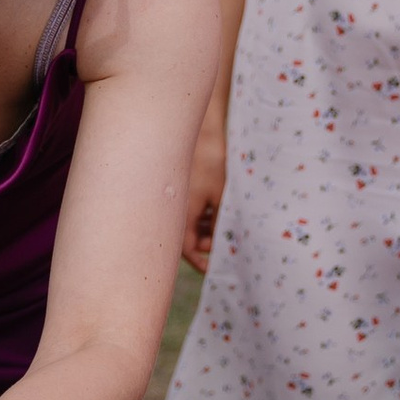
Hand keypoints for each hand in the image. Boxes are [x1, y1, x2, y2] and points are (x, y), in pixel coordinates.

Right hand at [181, 126, 225, 272]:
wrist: (201, 133)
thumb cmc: (211, 164)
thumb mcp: (221, 198)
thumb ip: (221, 223)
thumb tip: (224, 244)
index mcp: (182, 216)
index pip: (187, 250)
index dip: (200, 261)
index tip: (214, 267)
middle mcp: (174, 210)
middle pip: (188, 238)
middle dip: (206, 242)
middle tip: (225, 241)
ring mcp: (177, 199)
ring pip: (190, 223)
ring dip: (206, 228)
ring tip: (224, 223)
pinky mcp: (181, 188)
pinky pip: (189, 209)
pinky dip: (202, 214)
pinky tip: (216, 209)